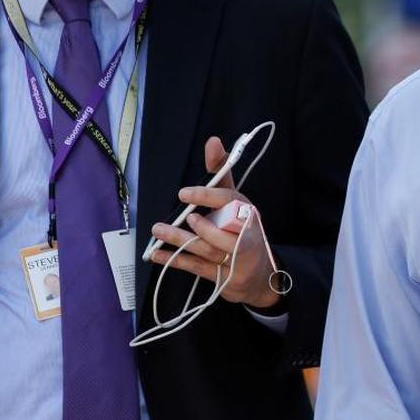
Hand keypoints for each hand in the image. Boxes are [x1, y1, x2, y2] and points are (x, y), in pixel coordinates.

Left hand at [148, 136, 281, 309]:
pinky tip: (157, 254)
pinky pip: (198, 269)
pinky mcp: (224, 278)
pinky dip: (176, 261)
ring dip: (181, 241)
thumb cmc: (243, 229)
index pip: (231, 201)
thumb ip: (222, 172)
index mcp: (247, 212)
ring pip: (208, 251)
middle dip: (201, 227)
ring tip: (159, 231)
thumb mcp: (236, 199)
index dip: (207, 196)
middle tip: (180, 218)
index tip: (184, 193)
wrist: (262, 273)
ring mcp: (236, 260)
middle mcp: (245, 235)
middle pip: (223, 231)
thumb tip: (213, 141)